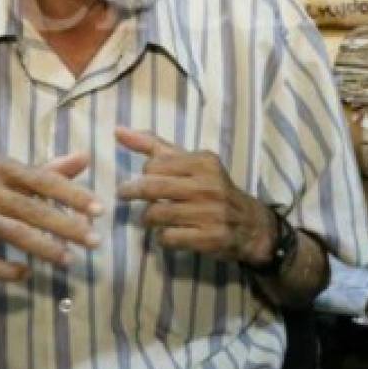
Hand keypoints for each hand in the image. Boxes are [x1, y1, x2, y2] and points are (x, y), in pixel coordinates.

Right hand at [0, 154, 102, 281]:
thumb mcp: (11, 179)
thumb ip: (49, 171)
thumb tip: (85, 157)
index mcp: (0, 167)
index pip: (43, 180)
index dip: (73, 194)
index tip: (100, 210)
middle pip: (32, 208)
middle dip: (66, 226)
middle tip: (95, 241)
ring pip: (13, 233)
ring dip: (44, 249)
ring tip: (69, 261)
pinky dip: (7, 270)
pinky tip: (26, 274)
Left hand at [115, 127, 274, 264]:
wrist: (249, 223)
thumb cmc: (211, 188)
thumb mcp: (189, 161)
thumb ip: (153, 146)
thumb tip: (118, 130)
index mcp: (204, 161)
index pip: (155, 165)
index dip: (145, 173)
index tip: (146, 178)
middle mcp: (209, 185)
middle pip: (153, 188)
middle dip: (132, 192)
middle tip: (123, 194)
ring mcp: (211, 213)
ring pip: (157, 214)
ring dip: (147, 218)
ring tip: (151, 217)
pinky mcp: (211, 238)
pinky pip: (169, 238)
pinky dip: (162, 238)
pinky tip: (168, 233)